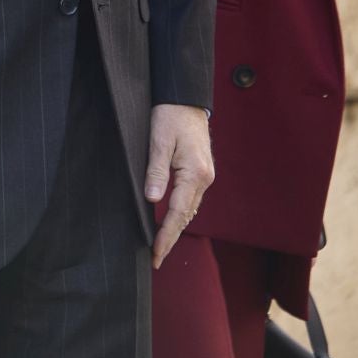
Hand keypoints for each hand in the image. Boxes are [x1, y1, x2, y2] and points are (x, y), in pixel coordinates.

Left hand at [144, 103, 214, 267]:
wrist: (185, 98)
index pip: (177, 213)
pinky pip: (190, 199)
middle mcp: (204, 178)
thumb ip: (156, 171)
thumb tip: (152, 200)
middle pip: (186, 216)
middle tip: (156, 259)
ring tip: (160, 245)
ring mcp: (205, 176)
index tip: (155, 254)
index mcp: (195, 173)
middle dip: (171, 238)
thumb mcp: (158, 141)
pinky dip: (180, 213)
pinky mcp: (201, 171)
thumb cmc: (169, 116)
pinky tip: (170, 220)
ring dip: (176, 228)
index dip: (165, 236)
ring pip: (189, 209)